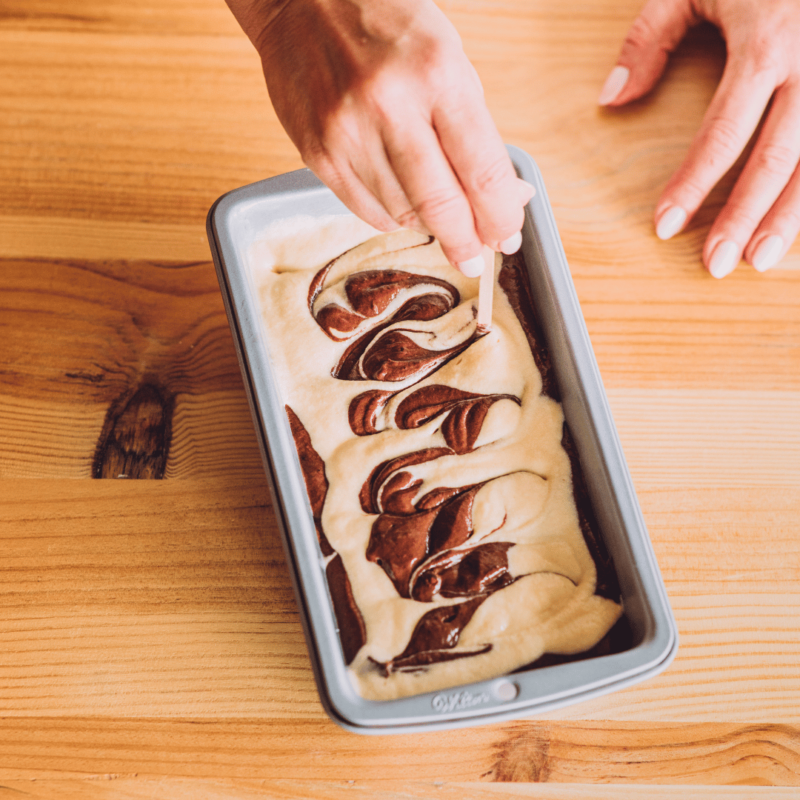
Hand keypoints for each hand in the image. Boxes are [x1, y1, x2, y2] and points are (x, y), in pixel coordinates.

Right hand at [226, 0, 533, 275]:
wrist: (301, 2)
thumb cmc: (386, 27)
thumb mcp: (448, 61)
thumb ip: (474, 133)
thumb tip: (503, 199)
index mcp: (437, 74)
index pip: (482, 171)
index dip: (500, 217)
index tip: (507, 237)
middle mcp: (389, 105)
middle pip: (440, 205)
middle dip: (466, 242)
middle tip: (475, 258)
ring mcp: (347, 133)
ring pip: (402, 214)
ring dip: (428, 225)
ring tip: (438, 216)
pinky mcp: (317, 154)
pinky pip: (366, 210)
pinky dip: (392, 216)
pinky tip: (403, 202)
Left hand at [600, 0, 799, 277]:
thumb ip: (651, 38)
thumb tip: (611, 99)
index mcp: (766, 42)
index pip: (722, 132)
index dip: (693, 185)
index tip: (664, 227)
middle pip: (776, 158)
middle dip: (743, 217)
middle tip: (715, 264)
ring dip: (790, 217)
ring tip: (759, 261)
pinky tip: (799, 227)